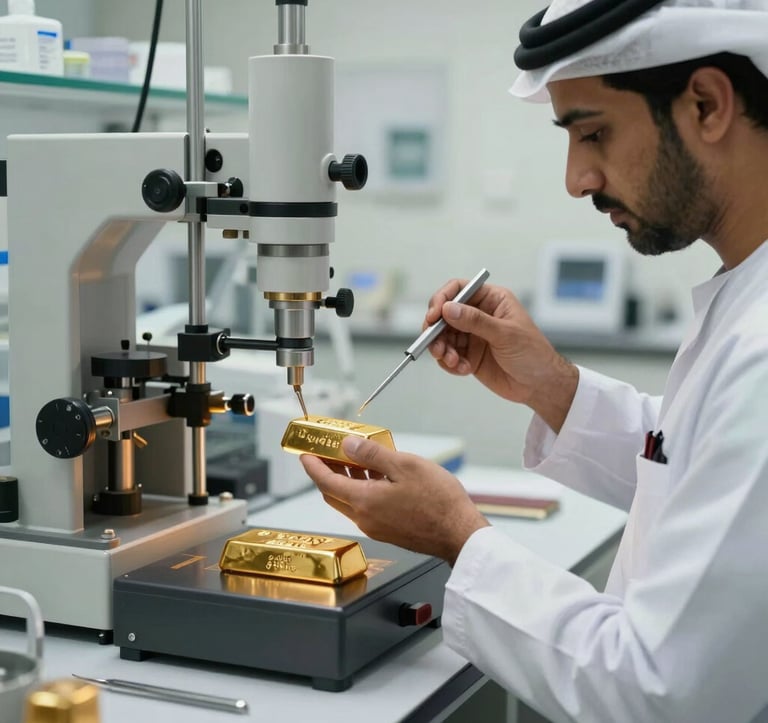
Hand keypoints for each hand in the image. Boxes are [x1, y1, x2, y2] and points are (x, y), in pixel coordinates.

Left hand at [300, 436, 489, 565]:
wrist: (459, 535)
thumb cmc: (439, 502)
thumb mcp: (405, 466)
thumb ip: (373, 455)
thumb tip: (347, 446)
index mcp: (364, 500)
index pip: (326, 482)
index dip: (312, 466)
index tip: (305, 453)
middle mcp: (365, 517)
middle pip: (334, 493)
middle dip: (325, 472)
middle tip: (325, 453)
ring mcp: (376, 526)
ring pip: (350, 500)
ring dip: (346, 479)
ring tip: (353, 457)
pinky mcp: (388, 530)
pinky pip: (365, 507)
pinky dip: (362, 489)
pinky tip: (376, 475)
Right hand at [426, 278, 577, 431]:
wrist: (540, 385)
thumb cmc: (533, 354)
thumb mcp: (505, 334)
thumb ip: (476, 321)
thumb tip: (449, 309)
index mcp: (491, 300)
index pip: (459, 289)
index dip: (442, 299)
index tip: (434, 316)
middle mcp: (479, 315)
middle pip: (444, 314)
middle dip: (436, 330)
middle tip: (435, 345)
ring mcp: (473, 336)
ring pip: (443, 337)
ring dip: (442, 350)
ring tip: (451, 361)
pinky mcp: (469, 356)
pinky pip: (448, 355)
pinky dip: (450, 363)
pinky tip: (463, 369)